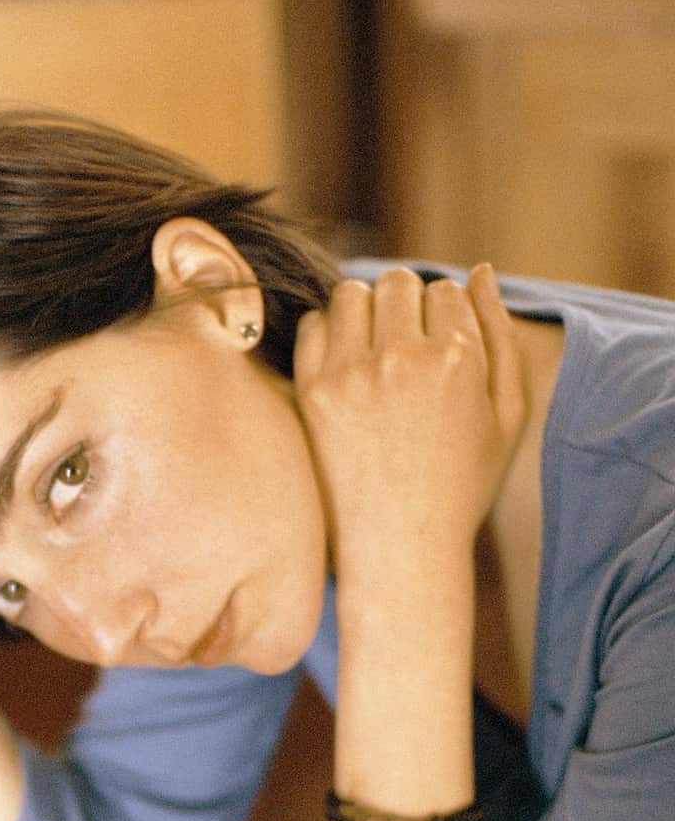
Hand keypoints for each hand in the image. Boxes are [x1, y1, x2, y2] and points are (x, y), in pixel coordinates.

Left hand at [294, 265, 525, 590]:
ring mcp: (352, 375)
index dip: (444, 315)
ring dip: (363, 312)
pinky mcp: (313, 394)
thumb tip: (480, 271)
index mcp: (457, 358)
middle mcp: (402, 358)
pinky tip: (342, 366)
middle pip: (398, 283)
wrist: (402, 548)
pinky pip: (312, 327)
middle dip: (405, 304)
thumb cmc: (463, 486)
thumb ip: (500, 336)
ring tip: (371, 351)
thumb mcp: (507, 415)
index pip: (446, 289)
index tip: (438, 346)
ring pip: (351, 295)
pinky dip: (326, 334)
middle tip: (403, 344)